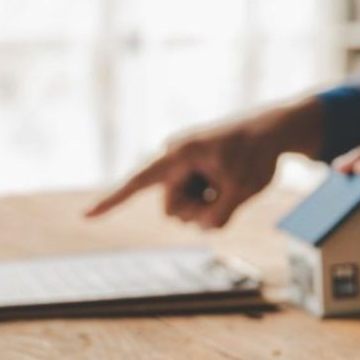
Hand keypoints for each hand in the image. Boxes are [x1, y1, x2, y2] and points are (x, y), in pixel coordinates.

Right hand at [87, 98, 324, 227]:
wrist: (274, 129)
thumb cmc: (258, 153)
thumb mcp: (244, 190)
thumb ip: (220, 216)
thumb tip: (202, 229)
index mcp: (180, 155)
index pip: (139, 182)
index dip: (112, 201)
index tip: (85, 217)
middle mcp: (175, 159)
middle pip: (171, 208)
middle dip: (198, 212)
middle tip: (228, 194)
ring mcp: (184, 167)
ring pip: (183, 209)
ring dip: (207, 206)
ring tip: (231, 184)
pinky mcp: (194, 172)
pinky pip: (194, 201)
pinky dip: (211, 200)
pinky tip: (228, 182)